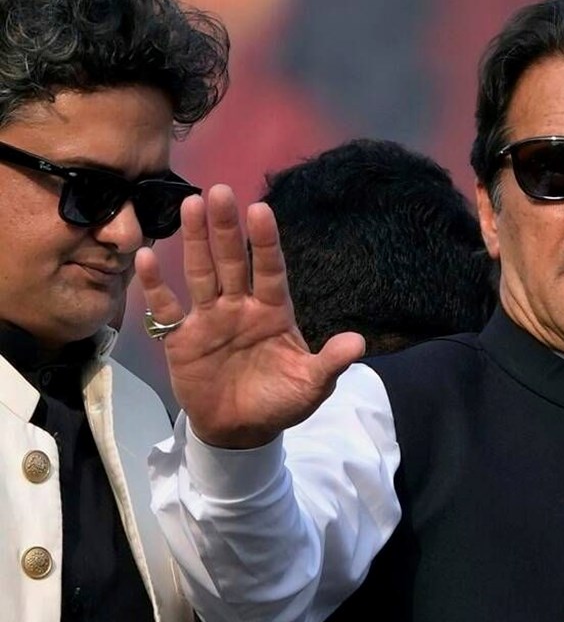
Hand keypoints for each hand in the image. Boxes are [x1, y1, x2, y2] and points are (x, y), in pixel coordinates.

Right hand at [135, 185, 363, 448]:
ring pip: (201, 273)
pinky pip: (167, 308)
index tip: (260, 210)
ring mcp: (210, 319)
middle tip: (220, 190)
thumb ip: (330, 362)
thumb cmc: (280, 401)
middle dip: (225, 228)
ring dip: (195, 241)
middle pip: (231, 261)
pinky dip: (156, 285)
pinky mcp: (181, 338)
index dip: (265, 242)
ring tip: (191, 205)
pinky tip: (148, 256)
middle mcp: (240, 306)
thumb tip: (358, 342)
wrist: (242, 431)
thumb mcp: (312, 386)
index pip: (270, 270)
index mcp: (274, 311)